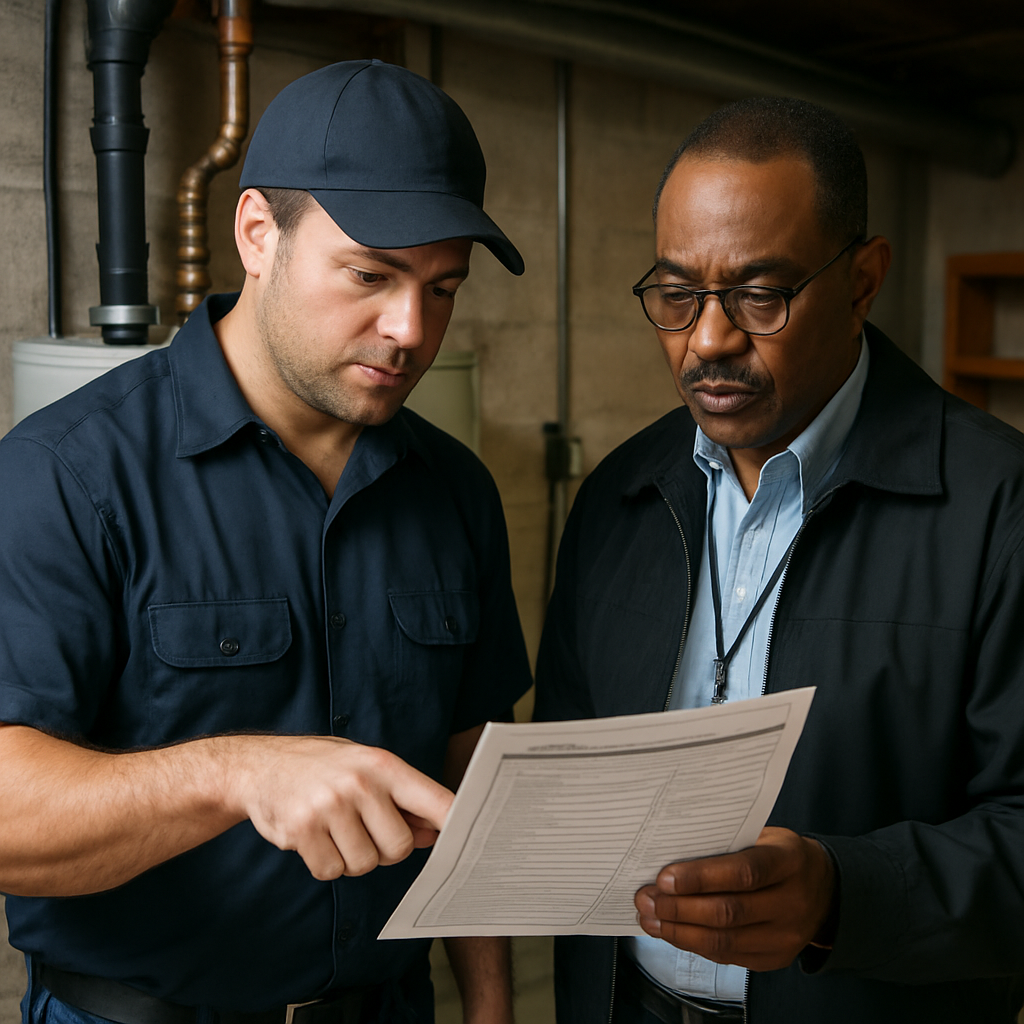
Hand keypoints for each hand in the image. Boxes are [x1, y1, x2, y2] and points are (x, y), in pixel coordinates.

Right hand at [223, 735, 452, 880]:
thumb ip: (401, 800)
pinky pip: (331, 871)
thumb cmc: (323, 768)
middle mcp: (359, 784)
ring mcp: (329, 807)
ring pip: (364, 865)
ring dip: (351, 857)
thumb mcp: (365, 769)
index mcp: (383, 764)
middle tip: (362, 829)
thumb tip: (435, 834)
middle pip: (399, 848)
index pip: (434, 800)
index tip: (468, 841)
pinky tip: (314, 836)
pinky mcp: (302, 831)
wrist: (259, 765)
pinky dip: (325, 863)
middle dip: (384, 849)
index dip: (454, 825)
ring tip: (334, 827)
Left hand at [634, 827, 835, 970]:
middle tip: (646, 898)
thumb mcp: (764, 835)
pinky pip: (727, 956)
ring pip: (724, 941)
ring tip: (650, 918)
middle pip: (729, 912)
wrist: (825, 889)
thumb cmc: (781, 854)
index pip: (743, 872)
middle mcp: (793, 902)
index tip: (664, 877)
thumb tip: (671, 851)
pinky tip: (671, 933)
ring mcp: (786, 936)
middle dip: (679, 907)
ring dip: (679, 931)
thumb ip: (727, 843)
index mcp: (790, 861)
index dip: (701, 877)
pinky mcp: (774, 958)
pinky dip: (693, 945)